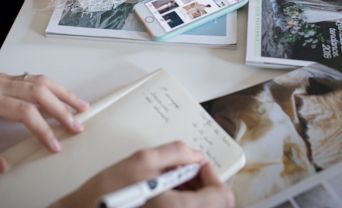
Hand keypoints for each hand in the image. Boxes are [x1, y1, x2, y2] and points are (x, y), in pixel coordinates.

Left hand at [0, 73, 88, 172]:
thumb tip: (5, 167)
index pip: (26, 113)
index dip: (43, 129)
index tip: (56, 146)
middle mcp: (4, 86)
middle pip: (39, 92)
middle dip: (61, 110)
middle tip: (78, 127)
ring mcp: (7, 78)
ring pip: (41, 80)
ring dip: (63, 94)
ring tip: (81, 107)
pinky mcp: (7, 77)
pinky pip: (36, 77)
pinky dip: (53, 86)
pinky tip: (62, 95)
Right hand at [51, 141, 234, 207]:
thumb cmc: (107, 194)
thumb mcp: (142, 160)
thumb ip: (175, 153)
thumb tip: (196, 156)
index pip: (221, 196)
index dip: (212, 175)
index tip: (198, 165)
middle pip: (214, 204)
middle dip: (203, 184)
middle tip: (185, 171)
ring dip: (192, 193)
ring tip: (172, 180)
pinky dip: (181, 202)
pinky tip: (164, 194)